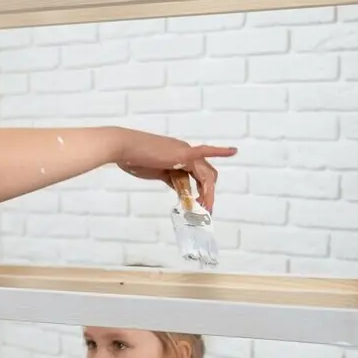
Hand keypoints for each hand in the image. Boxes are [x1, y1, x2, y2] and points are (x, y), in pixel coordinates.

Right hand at [113, 130, 236, 212]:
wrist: (123, 148)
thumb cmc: (133, 159)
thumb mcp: (155, 173)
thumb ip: (169, 178)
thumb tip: (180, 189)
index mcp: (178, 156)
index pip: (196, 174)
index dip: (201, 190)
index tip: (200, 204)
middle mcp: (184, 152)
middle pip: (205, 174)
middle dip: (207, 192)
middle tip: (206, 209)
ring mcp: (185, 152)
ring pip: (205, 173)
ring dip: (207, 191)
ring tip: (206, 207)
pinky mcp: (182, 153)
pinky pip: (204, 153)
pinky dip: (219, 151)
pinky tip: (233, 151)